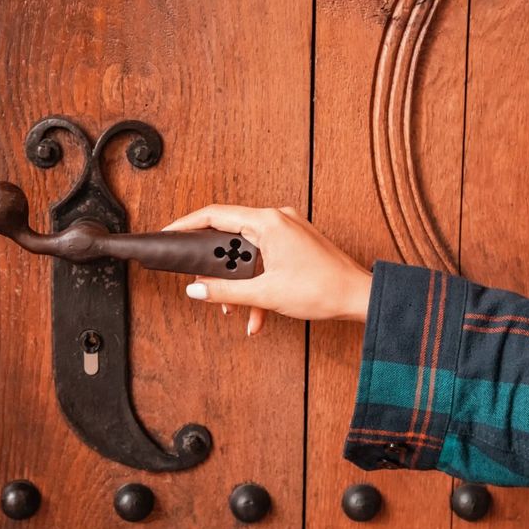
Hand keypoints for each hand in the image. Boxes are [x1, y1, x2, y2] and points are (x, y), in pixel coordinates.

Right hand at [162, 205, 372, 335]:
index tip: (169, 234)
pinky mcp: (296, 243)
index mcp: (268, 222)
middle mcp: (277, 219)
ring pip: (248, 253)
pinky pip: (265, 258)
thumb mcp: (265, 293)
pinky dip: (258, 283)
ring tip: (236, 309)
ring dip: (240, 283)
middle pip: (230, 235)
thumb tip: (196, 288)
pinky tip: (258, 313)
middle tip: (202, 282)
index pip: (215, 215)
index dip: (187, 225)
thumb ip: (225, 291)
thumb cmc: (323, 289)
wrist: (359, 297)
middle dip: (217, 267)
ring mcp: (288, 230)